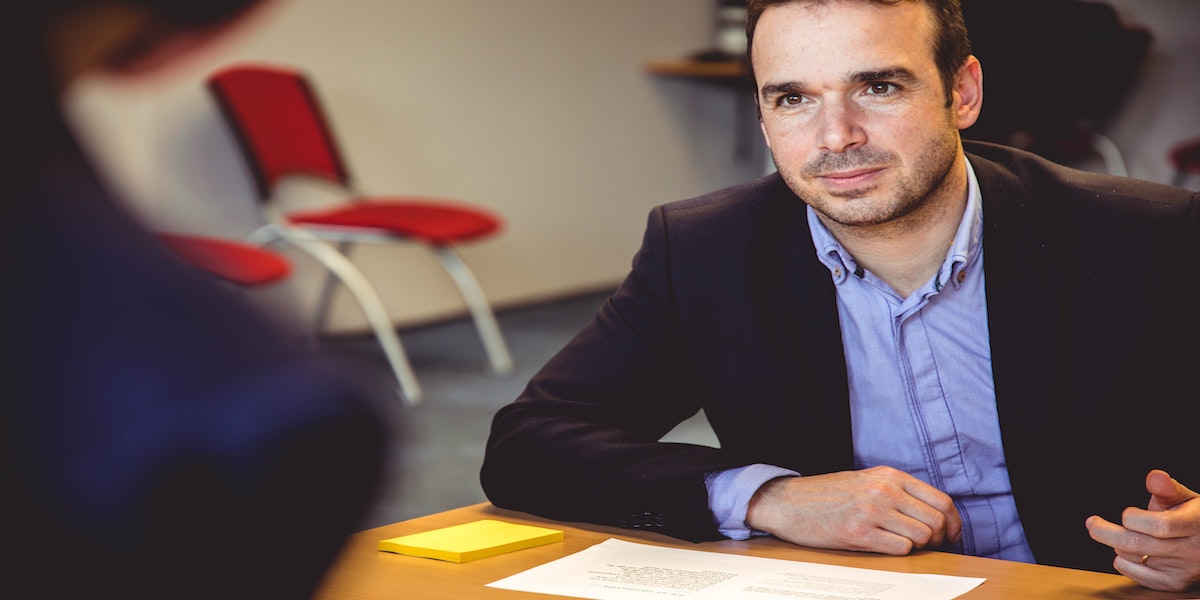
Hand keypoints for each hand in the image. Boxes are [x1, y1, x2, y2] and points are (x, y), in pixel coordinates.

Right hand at [745, 465, 960, 554]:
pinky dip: (898, 551)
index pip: (941, 500)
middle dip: (938, 538)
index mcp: (889, 475)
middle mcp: (884, 490)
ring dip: (918, 546)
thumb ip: (897, 491)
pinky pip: (900, 548)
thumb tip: (933, 514)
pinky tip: (882, 546)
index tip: (952, 534)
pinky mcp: (859, 533)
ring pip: (922, 536)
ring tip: (901, 543)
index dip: (954, 522)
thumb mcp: (866, 481)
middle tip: (928, 545)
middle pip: (936, 521)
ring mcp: (872, 511)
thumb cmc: (826, 495)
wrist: (787, 501)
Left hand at [1086, 470, 1199, 591]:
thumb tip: (1154, 476)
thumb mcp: (1188, 499)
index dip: (1136, 519)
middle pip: (1138, 544)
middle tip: (1092, 523)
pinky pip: (1136, 575)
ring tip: (1124, 534)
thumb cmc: (1196, 518)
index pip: (1160, 526)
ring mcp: (1182, 570)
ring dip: (1118, 545)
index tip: (1127, 513)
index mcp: (1195, 524)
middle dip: (1107, 532)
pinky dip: (1123, 562)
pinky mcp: (1172, 584)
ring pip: (1133, 558)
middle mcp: (1190, 550)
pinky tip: (1128, 552)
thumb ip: (1168, 488)